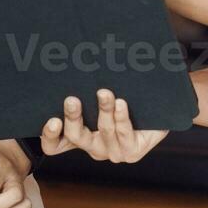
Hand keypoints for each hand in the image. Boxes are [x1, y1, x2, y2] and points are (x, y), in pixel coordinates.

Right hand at [41, 89, 168, 163]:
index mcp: (79, 135)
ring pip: (102, 131)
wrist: (157, 111)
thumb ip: (84, 84)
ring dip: (103, 110)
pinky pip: (123, 133)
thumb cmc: (123, 99)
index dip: (49, 136)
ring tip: (104, 93)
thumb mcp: (98, 93)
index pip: (53, 145)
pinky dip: (121, 117)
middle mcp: (92, 146)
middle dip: (72, 117)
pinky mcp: (131, 152)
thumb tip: (72, 56)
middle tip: (72, 100)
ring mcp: (112, 151)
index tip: (53, 119)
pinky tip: (121, 103)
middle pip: (75, 136)